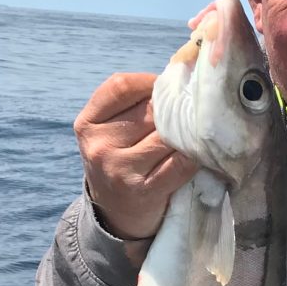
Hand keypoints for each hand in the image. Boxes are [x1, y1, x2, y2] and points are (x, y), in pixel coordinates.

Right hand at [74, 72, 197, 249]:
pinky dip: (194, 156)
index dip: (151, 82)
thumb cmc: (122, 160)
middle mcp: (99, 145)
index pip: (122, 86)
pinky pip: (179, 163)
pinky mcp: (143, 190)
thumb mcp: (112, 131)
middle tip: (193, 109)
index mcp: (87, 123)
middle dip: (175, 108)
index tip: (170, 87)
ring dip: (187, 132)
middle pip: (150, 110)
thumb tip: (182, 71)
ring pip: (167, 136)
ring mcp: (119, 169)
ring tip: (198, 131)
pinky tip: (198, 154)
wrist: (115, 214)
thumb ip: (135, 104)